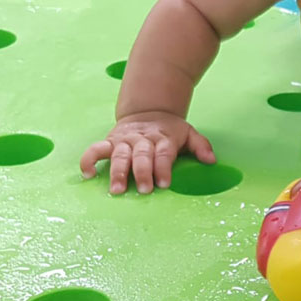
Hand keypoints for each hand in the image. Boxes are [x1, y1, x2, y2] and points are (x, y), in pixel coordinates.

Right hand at [79, 111, 214, 194]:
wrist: (148, 110)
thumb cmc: (169, 130)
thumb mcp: (188, 133)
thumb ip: (200, 146)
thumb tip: (212, 161)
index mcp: (163, 138)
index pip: (164, 153)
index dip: (164, 168)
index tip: (165, 183)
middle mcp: (143, 139)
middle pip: (142, 155)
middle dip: (143, 172)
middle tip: (144, 190)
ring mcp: (125, 140)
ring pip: (120, 155)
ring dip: (118, 172)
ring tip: (117, 189)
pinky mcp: (110, 141)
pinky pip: (96, 149)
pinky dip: (89, 160)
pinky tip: (88, 174)